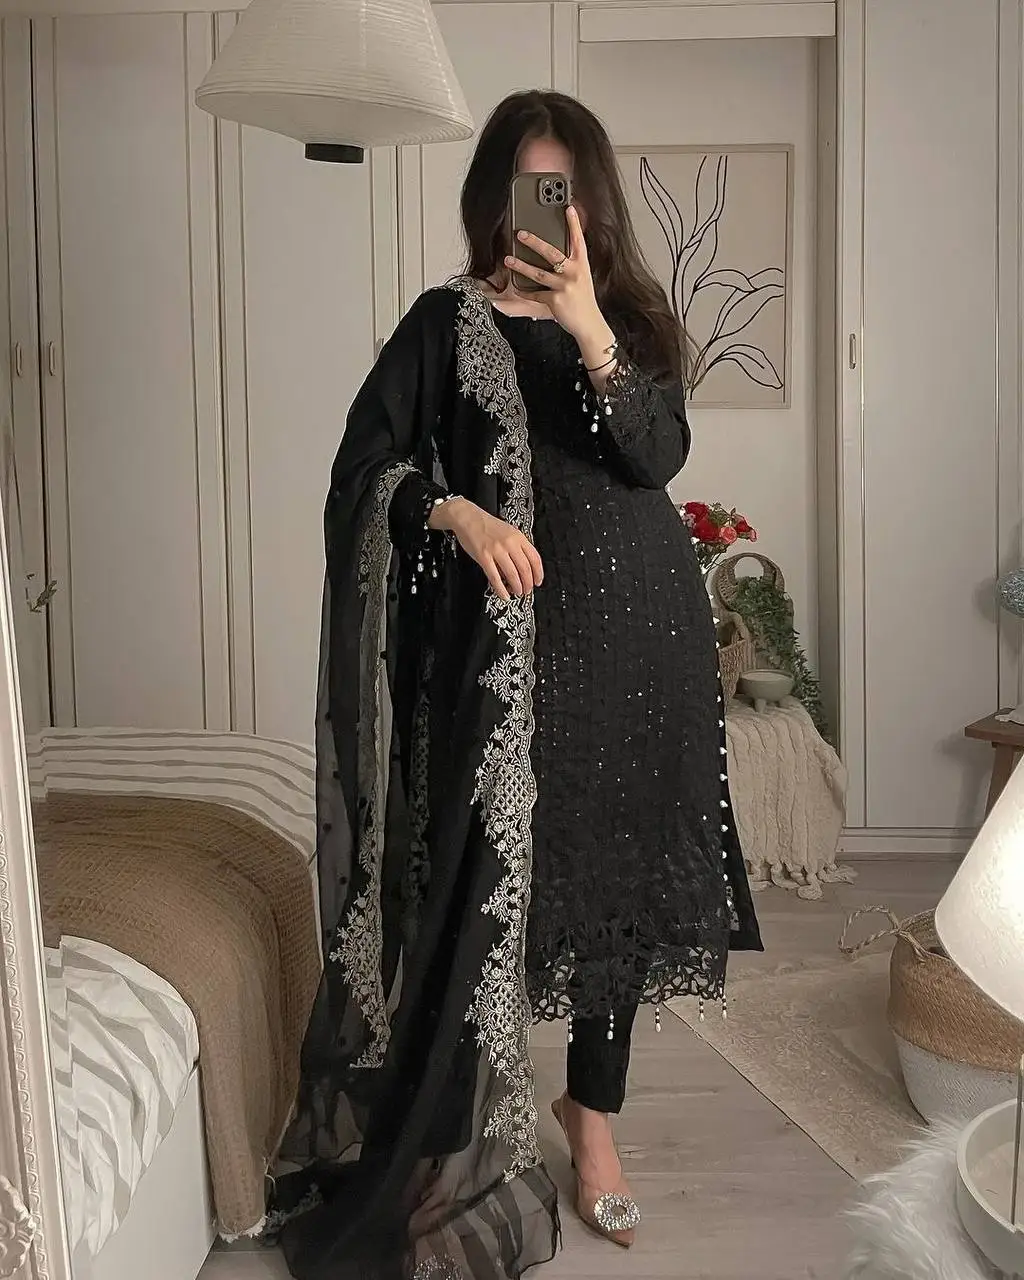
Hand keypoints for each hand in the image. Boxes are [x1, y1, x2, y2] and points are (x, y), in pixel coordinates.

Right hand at [429, 498, 542, 600]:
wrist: (468, 518)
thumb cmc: (487, 525)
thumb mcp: (508, 531)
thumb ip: (518, 546)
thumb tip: (524, 566)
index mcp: (518, 537)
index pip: (535, 558)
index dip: (538, 573)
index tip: (538, 581)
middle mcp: (509, 543)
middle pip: (525, 569)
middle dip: (528, 583)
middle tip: (527, 590)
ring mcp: (496, 550)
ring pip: (512, 574)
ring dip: (517, 587)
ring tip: (517, 592)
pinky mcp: (484, 557)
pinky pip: (495, 577)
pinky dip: (501, 589)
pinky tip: (504, 595)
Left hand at [504, 206, 603, 340]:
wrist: (589, 323)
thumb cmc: (583, 300)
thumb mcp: (582, 278)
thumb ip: (572, 265)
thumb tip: (559, 253)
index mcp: (581, 265)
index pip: (578, 240)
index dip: (574, 224)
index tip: (569, 208)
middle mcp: (574, 273)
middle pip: (551, 253)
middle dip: (534, 242)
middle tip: (520, 234)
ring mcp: (564, 287)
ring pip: (538, 273)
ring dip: (521, 266)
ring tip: (508, 259)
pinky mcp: (555, 301)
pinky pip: (535, 294)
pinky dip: (525, 291)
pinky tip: (516, 288)